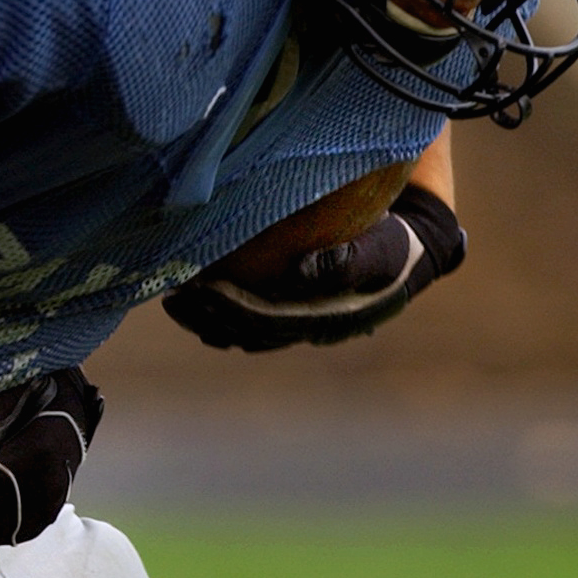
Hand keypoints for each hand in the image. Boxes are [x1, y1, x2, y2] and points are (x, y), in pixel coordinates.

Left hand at [162, 184, 465, 350]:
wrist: (405, 251)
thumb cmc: (392, 245)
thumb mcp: (382, 249)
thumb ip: (350, 259)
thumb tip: (304, 270)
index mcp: (326, 322)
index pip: (270, 323)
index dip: (233, 310)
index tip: (202, 288)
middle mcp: (306, 331)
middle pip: (247, 332)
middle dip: (208, 316)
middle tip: (175, 295)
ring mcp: (294, 324)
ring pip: (239, 331)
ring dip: (203, 318)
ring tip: (172, 299)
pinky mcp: (284, 310)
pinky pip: (240, 316)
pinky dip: (211, 309)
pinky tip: (184, 289)